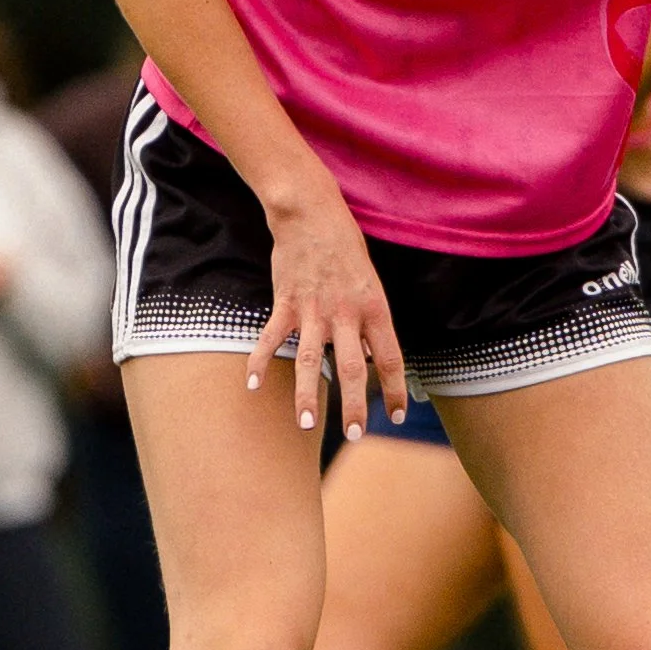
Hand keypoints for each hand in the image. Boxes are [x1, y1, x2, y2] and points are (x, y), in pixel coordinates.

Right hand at [252, 183, 408, 441]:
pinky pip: (272, 339)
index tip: (398, 416)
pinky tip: (252, 386)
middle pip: (354, 368)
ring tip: (308, 425)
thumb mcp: (370, 284)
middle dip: (355, 405)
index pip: (391, 358)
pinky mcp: (286, 303)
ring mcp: (314, 310)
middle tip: (356, 435)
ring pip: (312, 361)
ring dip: (308, 395)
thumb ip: (370, 324)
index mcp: (375, 308)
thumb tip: (373, 361)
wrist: (311, 214)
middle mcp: (347, 313)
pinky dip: (260, 362)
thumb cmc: (346, 249)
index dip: (396, 389)